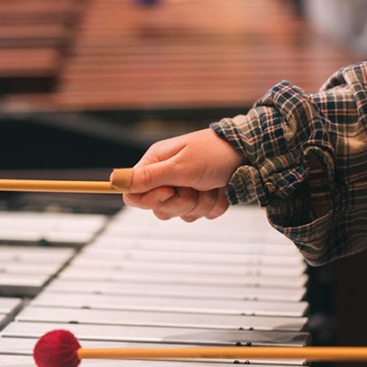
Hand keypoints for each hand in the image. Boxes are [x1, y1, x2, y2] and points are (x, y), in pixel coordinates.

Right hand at [122, 129, 244, 221]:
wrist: (252, 152)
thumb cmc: (214, 154)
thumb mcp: (179, 167)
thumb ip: (148, 178)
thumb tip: (114, 180)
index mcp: (156, 164)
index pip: (134, 195)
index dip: (150, 200)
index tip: (169, 191)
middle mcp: (168, 177)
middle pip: (159, 209)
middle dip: (182, 202)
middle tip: (195, 184)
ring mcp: (187, 188)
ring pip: (183, 214)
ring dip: (202, 203)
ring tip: (212, 184)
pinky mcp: (204, 197)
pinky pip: (203, 215)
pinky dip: (215, 204)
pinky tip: (221, 188)